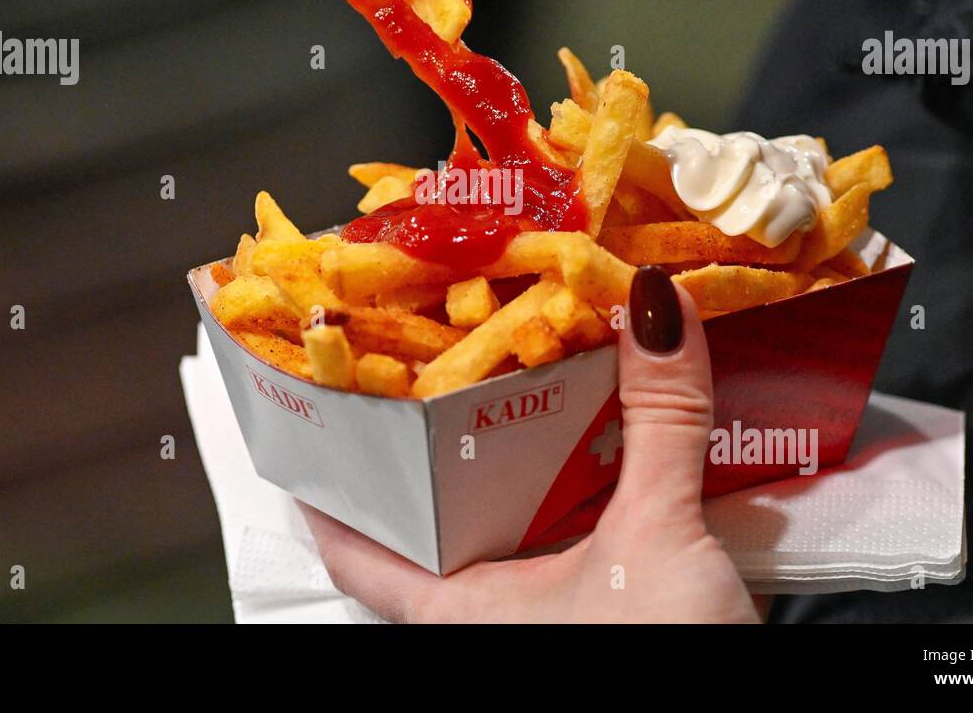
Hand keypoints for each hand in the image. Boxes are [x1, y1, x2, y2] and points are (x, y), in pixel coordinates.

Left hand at [301, 265, 760, 622]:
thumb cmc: (662, 665)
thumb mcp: (658, 537)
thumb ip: (658, 418)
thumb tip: (657, 307)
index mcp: (459, 611)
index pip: (353, 553)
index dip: (324, 493)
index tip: (310, 429)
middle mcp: (488, 618)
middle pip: (429, 527)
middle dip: (432, 454)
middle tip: (432, 374)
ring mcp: (543, 618)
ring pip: (501, 534)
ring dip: (509, 470)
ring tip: (513, 393)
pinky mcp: (598, 615)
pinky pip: (563, 541)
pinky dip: (571, 491)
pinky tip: (601, 448)